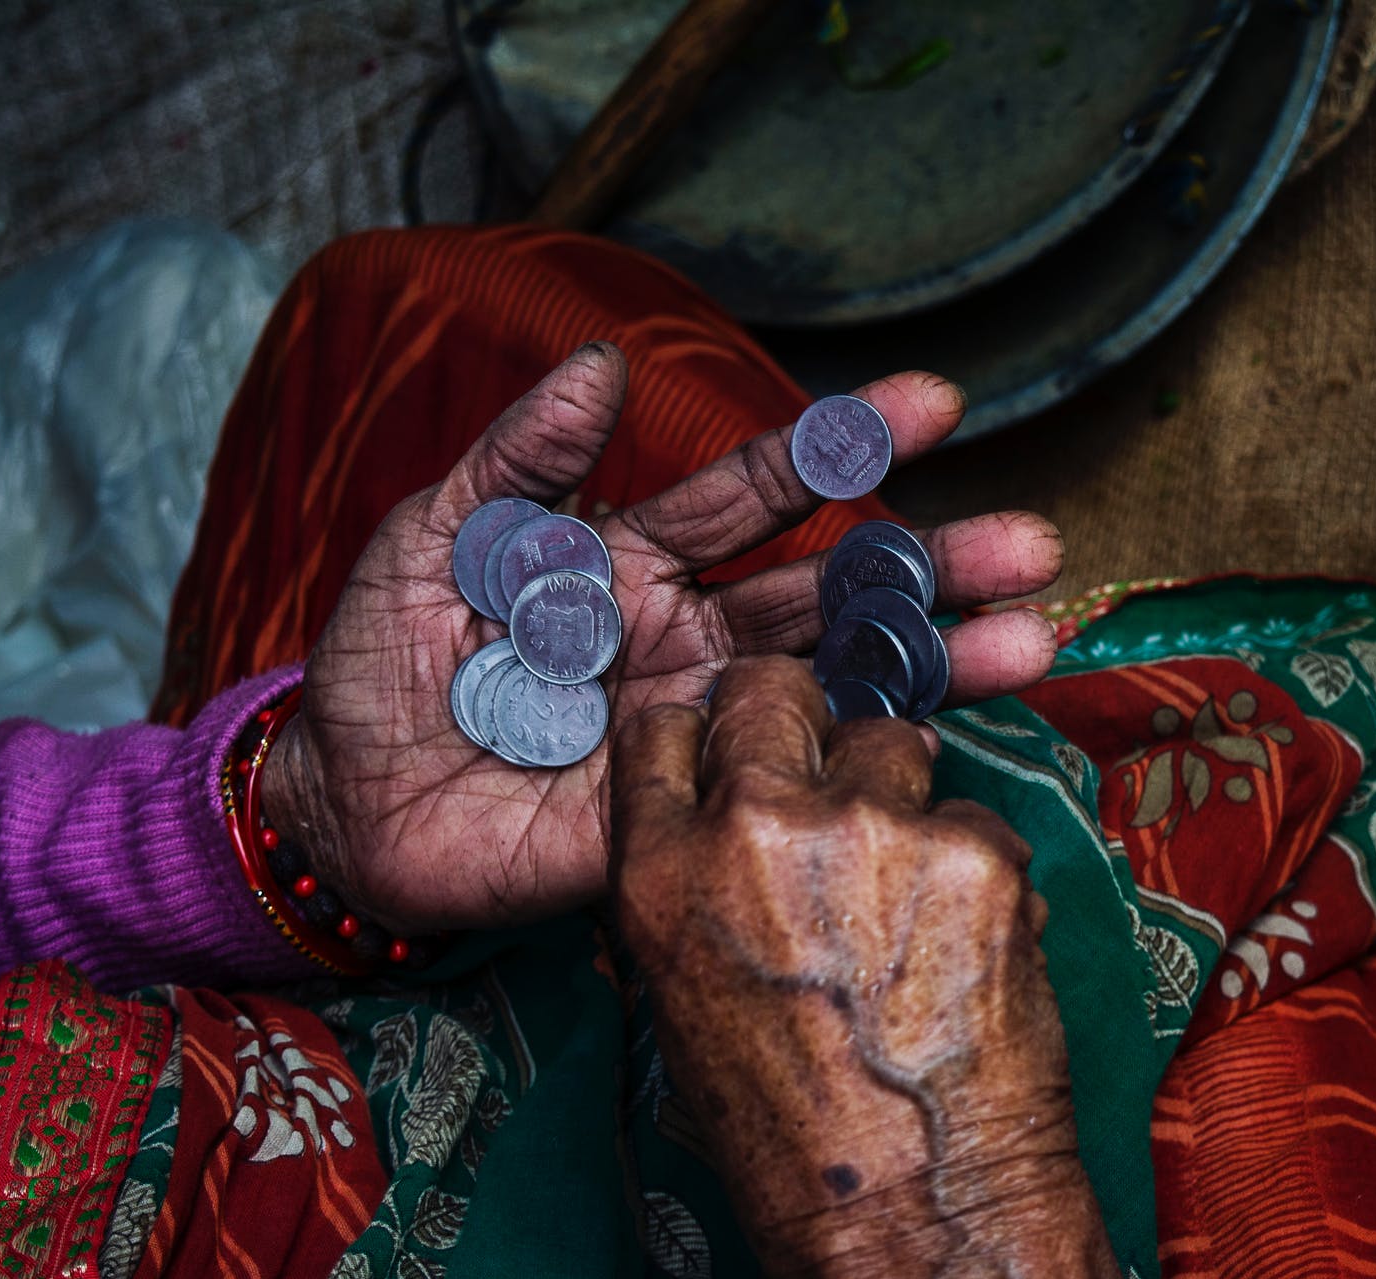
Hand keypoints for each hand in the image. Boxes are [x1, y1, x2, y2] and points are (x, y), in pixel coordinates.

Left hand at [261, 344, 1063, 931]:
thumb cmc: (383, 665)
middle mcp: (695, 638)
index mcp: (639, 561)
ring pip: (835, 687)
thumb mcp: (432, 540)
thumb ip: (516, 462)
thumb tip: (601, 366)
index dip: (843, 446)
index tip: (936, 405)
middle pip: (832, 591)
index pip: (760, 492)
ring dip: (935, 661)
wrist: (342, 807)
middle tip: (1031, 543)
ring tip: (1033, 638)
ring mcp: (705, 729)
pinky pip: (782, 787)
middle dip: (933, 563)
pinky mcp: (690, 815)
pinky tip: (936, 741)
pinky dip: (859, 765)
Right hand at [611, 656, 1132, 1278]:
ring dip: (904, 790)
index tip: (740, 748)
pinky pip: (980, 817)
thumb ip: (699, 895)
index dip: (710, 735)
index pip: (663, 732)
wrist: (915, 1215)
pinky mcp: (975, 852)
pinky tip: (975, 943)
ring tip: (915, 884)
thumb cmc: (796, 1141)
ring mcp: (872, 830)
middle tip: (837, 766)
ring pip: (892, 740)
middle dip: (805, 718)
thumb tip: (733, 829)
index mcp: (662, 878)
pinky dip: (981, 868)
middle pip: (772, 692)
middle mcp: (755, 831)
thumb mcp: (689, 1008)